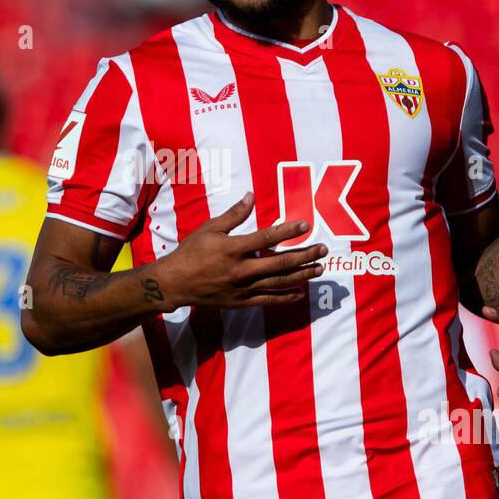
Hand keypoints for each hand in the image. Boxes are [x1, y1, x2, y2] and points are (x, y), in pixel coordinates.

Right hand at [148, 192, 327, 310]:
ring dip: (301, 275)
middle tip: (323, 250)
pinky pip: (267, 300)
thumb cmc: (191, 252)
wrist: (175, 283)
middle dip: (304, 256)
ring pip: (278, 282)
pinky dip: (284, 297)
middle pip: (279, 263)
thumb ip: (233, 215)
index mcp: (232, 248)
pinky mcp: (240, 302)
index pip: (266, 238)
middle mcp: (240, 269)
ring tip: (319, 269)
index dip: (287, 231)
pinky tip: (299, 292)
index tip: (305, 225)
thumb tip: (251, 197)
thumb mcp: (209, 229)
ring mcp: (241, 288)